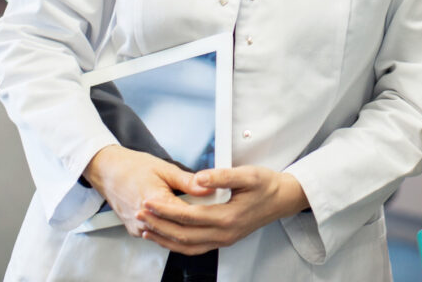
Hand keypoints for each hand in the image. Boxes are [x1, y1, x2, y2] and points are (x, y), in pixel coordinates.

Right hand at [82, 145, 208, 237]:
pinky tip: (176, 217)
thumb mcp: (164, 168)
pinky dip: (168, 227)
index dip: (202, 209)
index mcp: (155, 201)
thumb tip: (207, 187)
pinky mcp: (135, 230)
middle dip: (194, 219)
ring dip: (181, 225)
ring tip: (192, 210)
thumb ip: (187, 181)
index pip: (186, 214)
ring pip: (167, 234)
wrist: (109, 171)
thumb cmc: (132, 167)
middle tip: (206, 206)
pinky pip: (157, 234)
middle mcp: (145, 219)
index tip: (213, 202)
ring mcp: (139, 227)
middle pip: (178, 227)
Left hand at [137, 166, 309, 254]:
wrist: (282, 199)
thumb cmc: (266, 184)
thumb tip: (200, 179)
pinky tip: (167, 237)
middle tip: (140, 214)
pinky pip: (195, 248)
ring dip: (164, 238)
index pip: (188, 216)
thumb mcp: (248, 174)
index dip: (166, 209)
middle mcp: (224, 234)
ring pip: (187, 246)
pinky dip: (177, 244)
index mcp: (228, 217)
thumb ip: (222, 176)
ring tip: (146, 229)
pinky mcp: (223, 240)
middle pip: (183, 235)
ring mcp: (224, 240)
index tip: (149, 201)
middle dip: (158, 225)